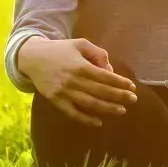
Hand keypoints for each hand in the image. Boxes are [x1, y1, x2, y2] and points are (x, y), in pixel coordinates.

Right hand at [18, 36, 138, 126]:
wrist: (33, 58)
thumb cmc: (61, 49)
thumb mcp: (80, 44)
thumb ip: (98, 54)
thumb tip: (109, 70)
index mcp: (80, 66)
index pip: (105, 77)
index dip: (120, 83)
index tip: (132, 87)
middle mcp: (73, 81)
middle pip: (100, 91)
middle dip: (119, 96)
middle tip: (133, 100)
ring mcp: (64, 92)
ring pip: (89, 104)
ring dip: (107, 109)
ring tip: (122, 111)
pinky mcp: (56, 101)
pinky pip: (73, 113)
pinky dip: (86, 119)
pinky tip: (98, 122)